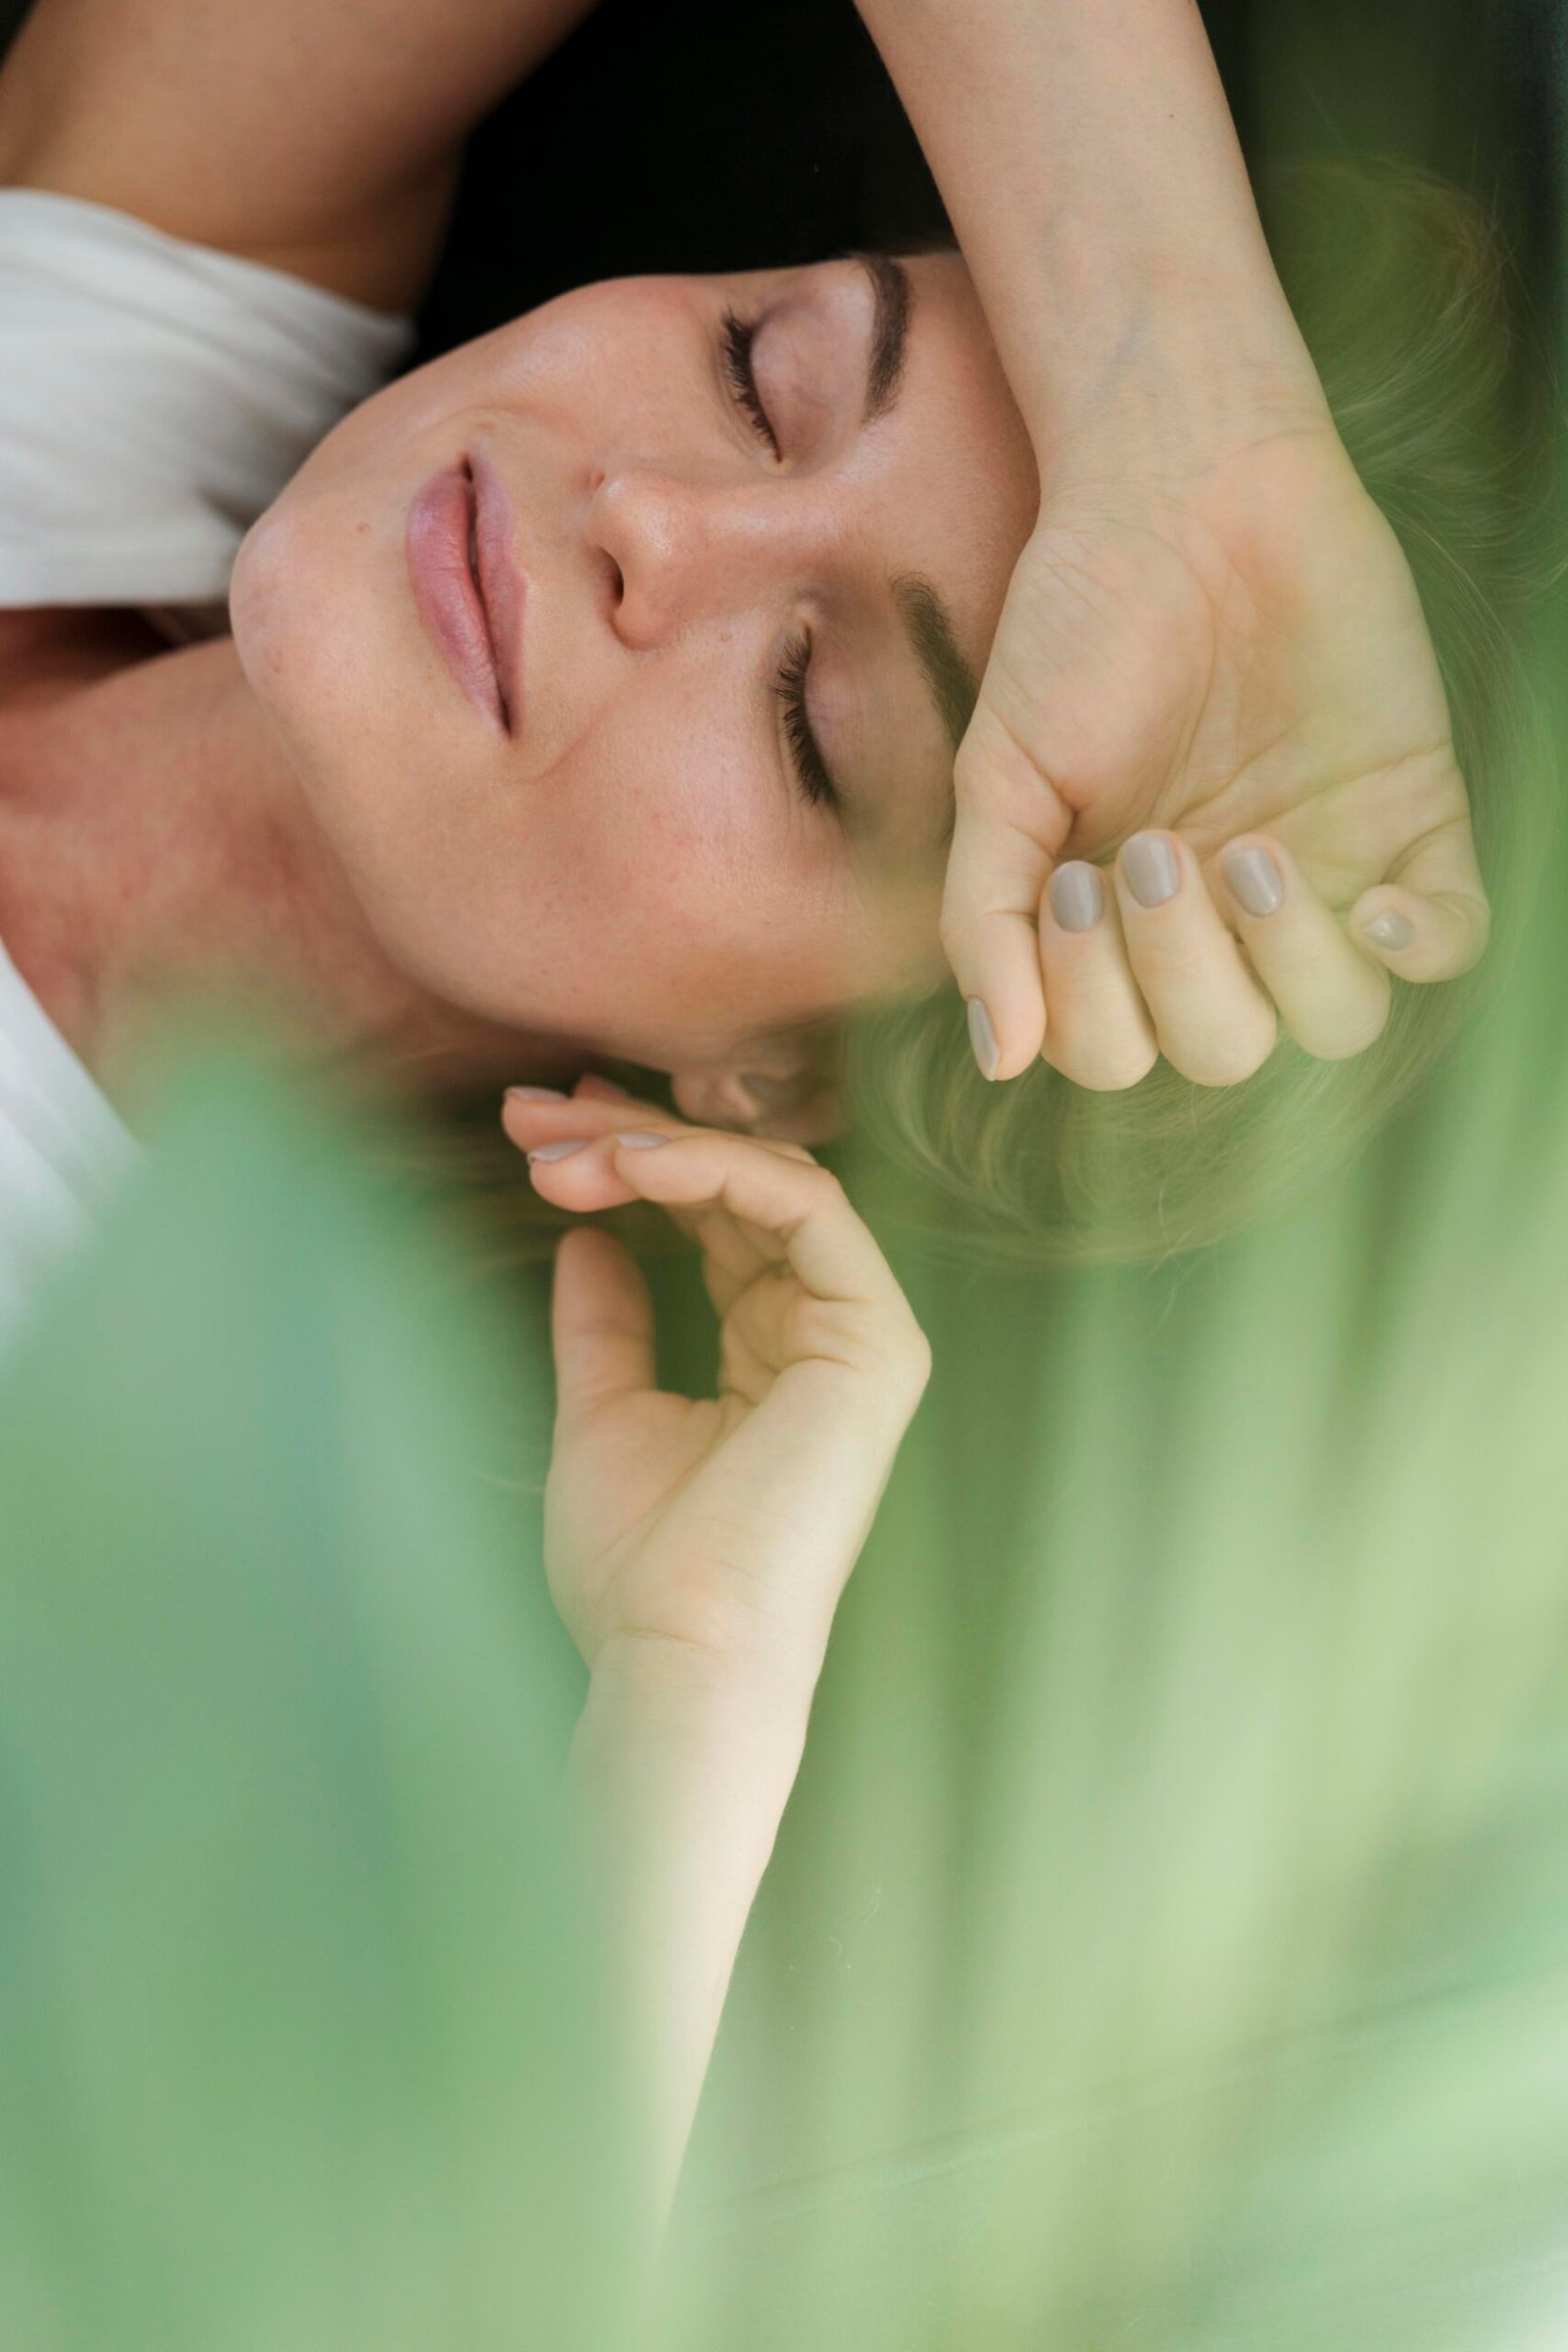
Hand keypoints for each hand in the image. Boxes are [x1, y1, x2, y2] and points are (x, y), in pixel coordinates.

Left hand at [501, 1080, 930, 1694]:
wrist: (678, 1653)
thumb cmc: (639, 1568)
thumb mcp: (601, 1415)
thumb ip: (604, 1322)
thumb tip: (588, 1234)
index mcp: (771, 1353)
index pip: (714, 1219)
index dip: (630, 1161)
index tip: (535, 1133)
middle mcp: (825, 1333)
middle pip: (739, 1189)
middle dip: (630, 1136)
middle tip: (533, 1112)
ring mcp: (860, 1336)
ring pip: (773, 1181)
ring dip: (660, 1144)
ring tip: (564, 1142)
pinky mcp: (876, 1342)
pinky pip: (807, 1208)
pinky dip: (718, 1169)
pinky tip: (631, 1161)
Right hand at [945, 419, 1489, 1087]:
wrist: (1180, 486)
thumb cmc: (1079, 625)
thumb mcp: (1000, 778)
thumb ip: (985, 919)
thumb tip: (999, 1058)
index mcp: (1124, 927)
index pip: (1119, 1051)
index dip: (1094, 1006)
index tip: (1072, 882)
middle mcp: (1225, 921)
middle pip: (1226, 1048)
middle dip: (1179, 973)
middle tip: (1150, 852)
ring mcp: (1325, 872)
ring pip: (1337, 1020)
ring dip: (1287, 964)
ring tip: (1244, 850)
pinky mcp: (1411, 815)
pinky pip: (1452, 940)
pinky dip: (1418, 948)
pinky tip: (1370, 905)